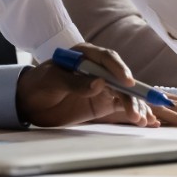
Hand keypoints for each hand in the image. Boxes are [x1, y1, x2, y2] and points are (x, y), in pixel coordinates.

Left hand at [16, 43, 155, 127]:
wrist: (30, 102)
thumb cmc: (39, 84)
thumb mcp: (53, 81)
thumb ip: (75, 82)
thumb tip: (100, 83)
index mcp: (85, 55)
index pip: (107, 58)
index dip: (118, 69)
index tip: (126, 81)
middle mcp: (98, 69)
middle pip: (120, 78)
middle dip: (130, 94)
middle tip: (134, 111)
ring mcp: (102, 86)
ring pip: (124, 93)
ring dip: (135, 105)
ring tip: (142, 120)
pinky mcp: (102, 101)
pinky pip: (121, 105)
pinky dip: (134, 112)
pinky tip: (146, 120)